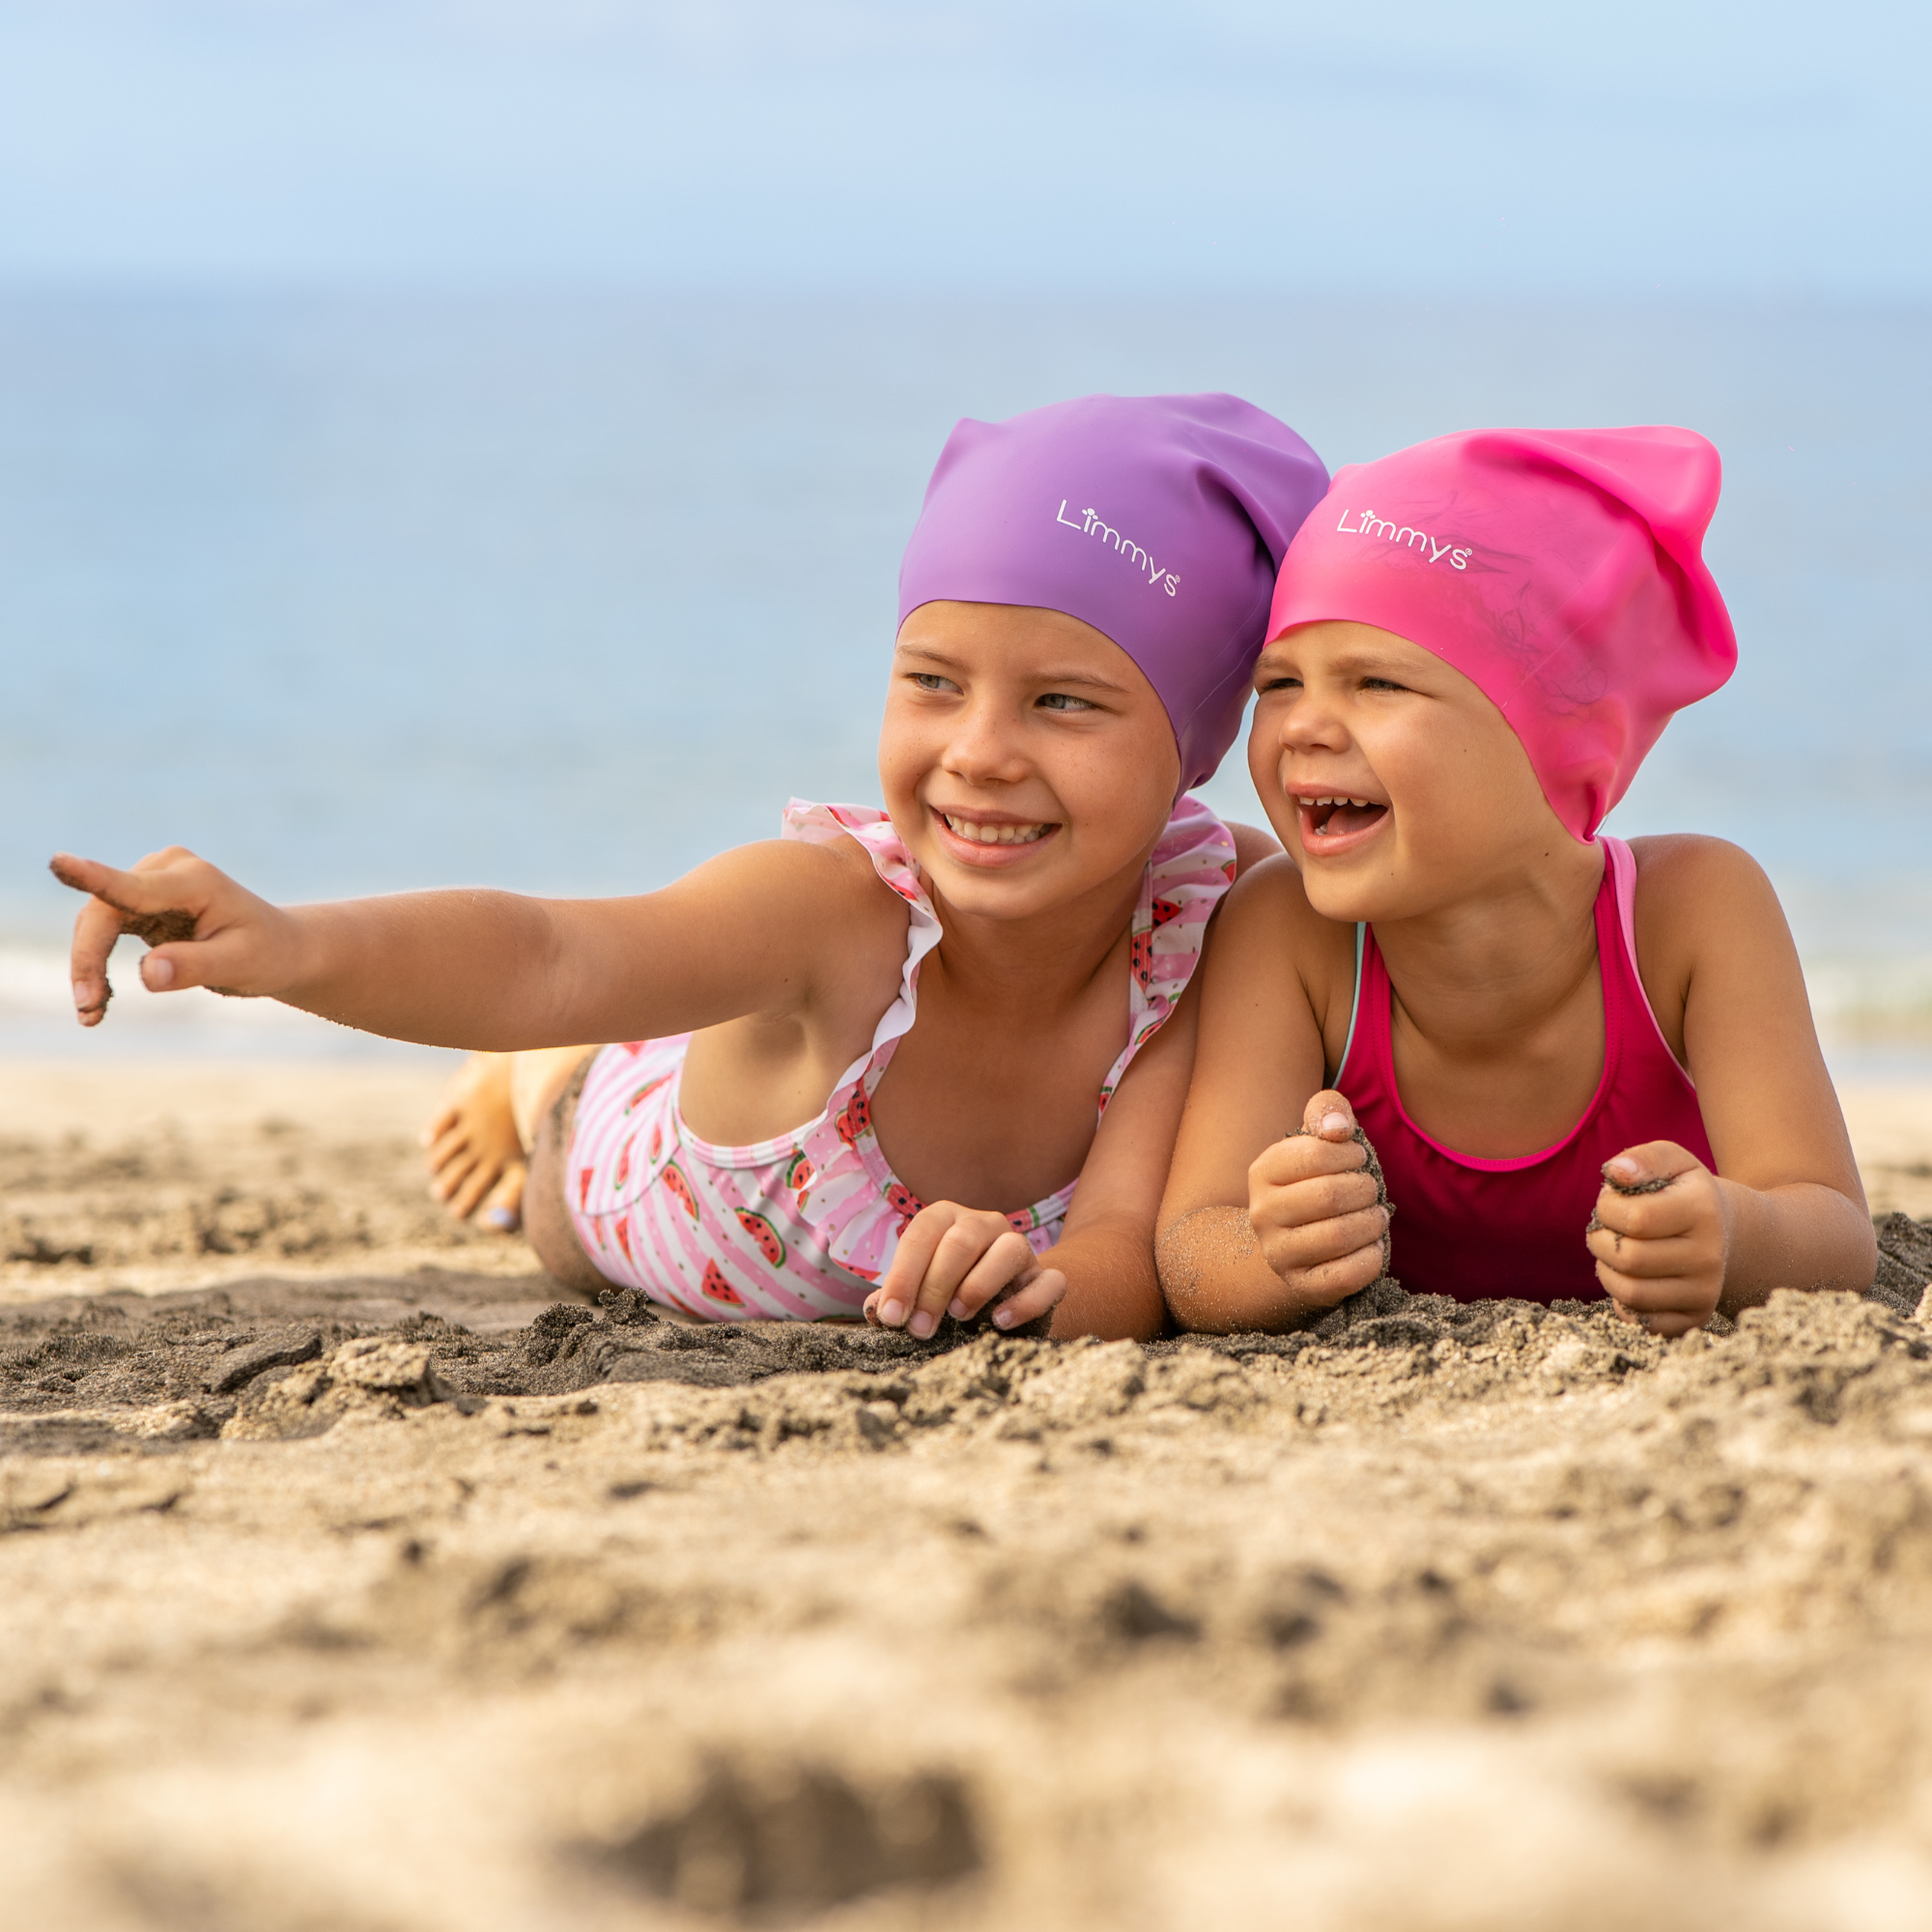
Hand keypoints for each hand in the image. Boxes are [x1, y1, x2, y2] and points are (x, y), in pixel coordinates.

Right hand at [51, 846, 301, 1026]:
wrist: (281, 949)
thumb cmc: (267, 954)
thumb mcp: (240, 965)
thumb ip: (194, 966)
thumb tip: (148, 973)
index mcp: (194, 880)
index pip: (134, 887)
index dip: (93, 878)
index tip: (59, 863)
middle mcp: (166, 871)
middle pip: (104, 911)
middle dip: (89, 960)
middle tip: (88, 1010)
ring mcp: (149, 883)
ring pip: (95, 923)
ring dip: (87, 968)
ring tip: (92, 1015)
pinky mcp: (140, 902)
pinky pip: (102, 932)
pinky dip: (95, 966)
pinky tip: (100, 1005)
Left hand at [863, 1201, 1066, 1337]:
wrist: (1006, 1297)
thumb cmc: (949, 1289)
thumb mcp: (920, 1287)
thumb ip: (898, 1295)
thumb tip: (877, 1310)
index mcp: (946, 1219)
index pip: (921, 1236)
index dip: (903, 1277)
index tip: (892, 1316)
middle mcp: (984, 1224)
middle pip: (961, 1242)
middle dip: (935, 1287)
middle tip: (919, 1329)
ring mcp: (1020, 1247)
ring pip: (1010, 1249)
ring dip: (979, 1284)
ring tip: (959, 1315)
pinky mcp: (1046, 1276)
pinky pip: (1048, 1282)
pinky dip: (1025, 1302)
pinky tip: (1000, 1321)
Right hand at [1248, 1090, 1388, 1312]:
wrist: (1295, 1242)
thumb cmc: (1316, 1182)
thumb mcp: (1317, 1140)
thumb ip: (1327, 1112)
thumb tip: (1338, 1128)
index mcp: (1262, 1172)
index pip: (1313, 1152)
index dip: (1349, 1154)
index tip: (1357, 1159)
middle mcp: (1261, 1214)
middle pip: (1329, 1196)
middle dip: (1364, 1189)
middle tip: (1371, 1190)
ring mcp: (1278, 1253)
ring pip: (1338, 1236)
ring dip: (1372, 1223)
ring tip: (1377, 1216)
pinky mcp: (1301, 1285)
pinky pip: (1344, 1275)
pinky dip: (1371, 1259)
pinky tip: (1374, 1246)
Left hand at [1587, 1141, 1729, 1336]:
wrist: (1729, 1232)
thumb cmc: (1685, 1192)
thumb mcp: (1673, 1162)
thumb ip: (1643, 1158)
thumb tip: (1616, 1173)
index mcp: (1702, 1210)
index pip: (1634, 1219)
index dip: (1607, 1209)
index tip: (1611, 1203)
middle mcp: (1709, 1255)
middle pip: (1628, 1258)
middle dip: (1602, 1241)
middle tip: (1607, 1231)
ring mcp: (1706, 1291)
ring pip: (1631, 1293)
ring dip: (1607, 1271)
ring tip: (1616, 1252)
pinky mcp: (1696, 1317)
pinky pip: (1643, 1321)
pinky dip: (1624, 1302)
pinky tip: (1631, 1278)